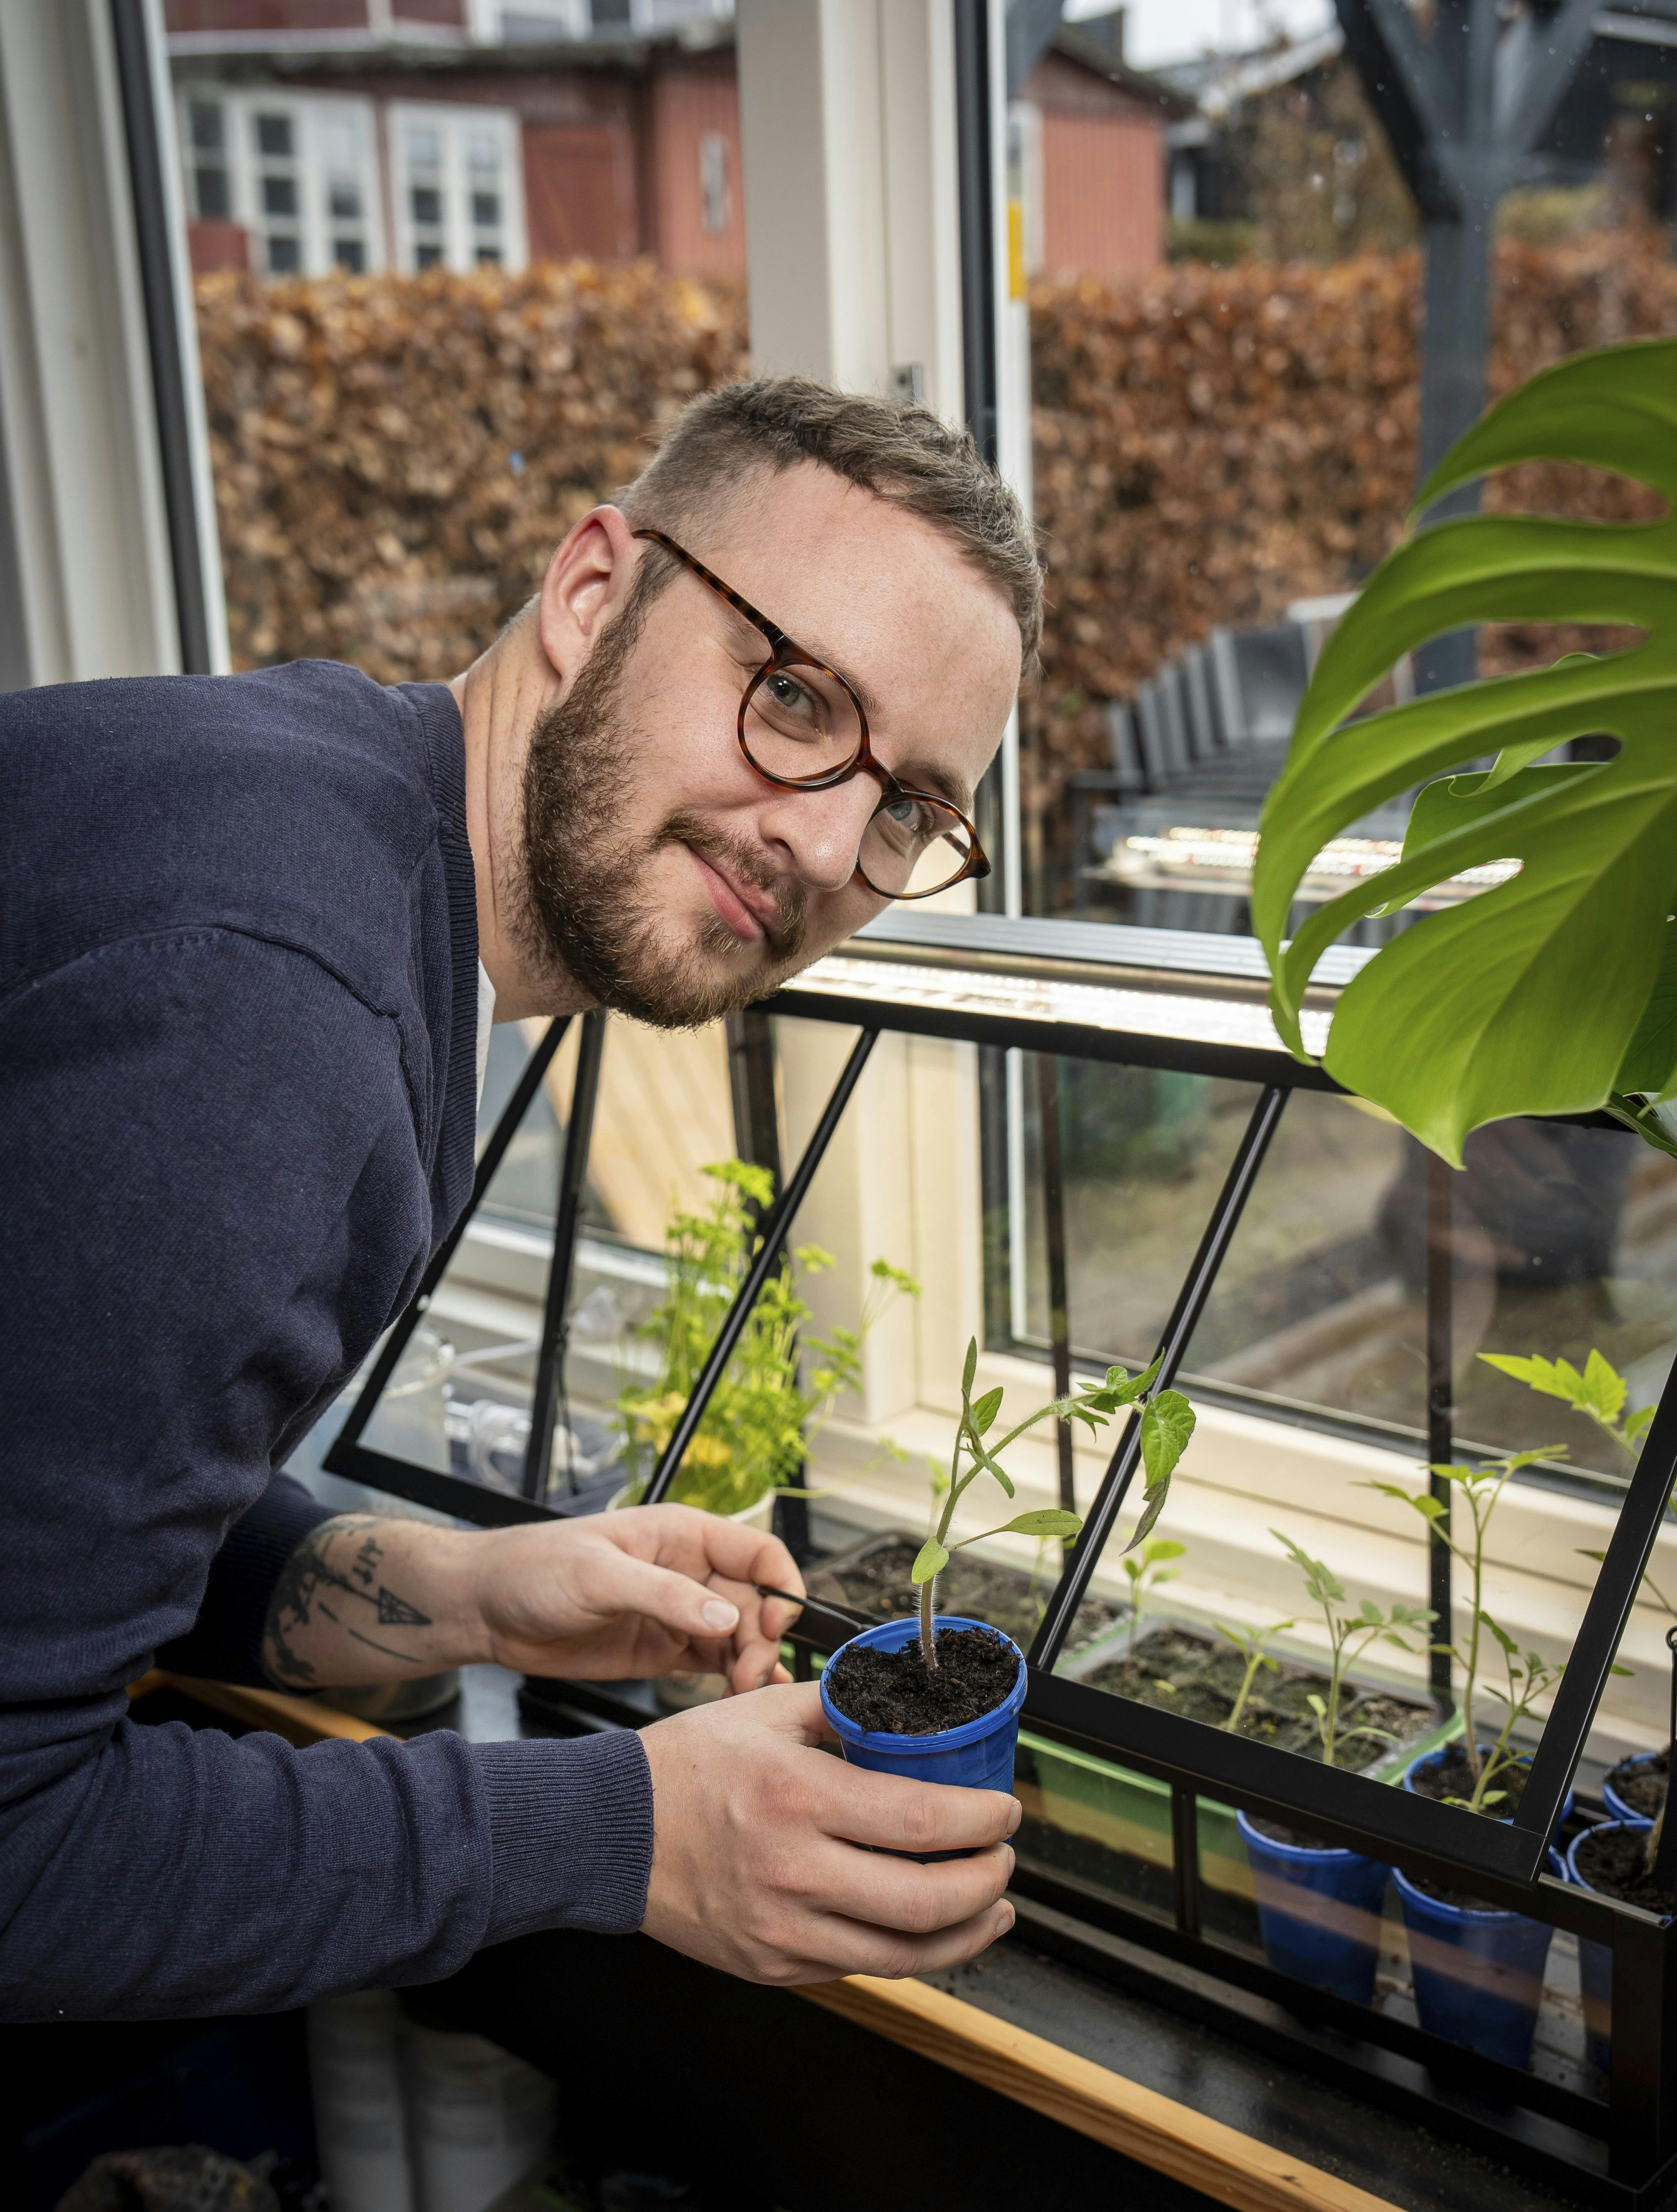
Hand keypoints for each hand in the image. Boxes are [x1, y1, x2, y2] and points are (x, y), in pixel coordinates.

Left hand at [469, 1503, 803, 1694]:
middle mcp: (690, 1572)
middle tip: (750, 1676)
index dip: (779, 1586)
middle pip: (755, 1603)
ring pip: (741, 1638)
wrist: (487, 1610)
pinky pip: (715, 1664)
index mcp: (683, 1535)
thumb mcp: (599, 1576)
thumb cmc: (534, 1569)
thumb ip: (665, 1596)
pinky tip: (739, 1697)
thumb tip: (724, 1618)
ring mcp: (679, 1614)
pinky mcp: (664, 1650)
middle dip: (763, 1639)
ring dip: (752, 1665)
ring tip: (743, 1692)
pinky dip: (733, 1680)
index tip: (774, 1625)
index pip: (758, 1553)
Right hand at [639, 1682, 1018, 1984]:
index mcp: (796, 1797)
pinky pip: (859, 1968)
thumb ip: (840, 1704)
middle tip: (1005, 1860)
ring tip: (992, 1908)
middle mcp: (792, 1870)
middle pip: (925, 1900)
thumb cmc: (684, 1768)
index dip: (980, 1821)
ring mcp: (782, 1928)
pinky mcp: (771, 1964)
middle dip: (988, 1882)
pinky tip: (928, 1930)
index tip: (1005, 1811)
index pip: (918, 1820)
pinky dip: (907, 1954)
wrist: (610, 1833)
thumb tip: (903, 1698)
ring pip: (903, 1954)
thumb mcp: (763, 1711)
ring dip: (966, 1934)